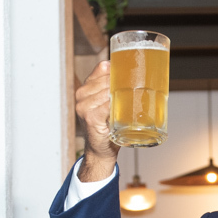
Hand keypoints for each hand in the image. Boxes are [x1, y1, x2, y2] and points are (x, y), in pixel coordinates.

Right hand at [75, 60, 119, 180]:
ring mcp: (84, 106)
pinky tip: (120, 111)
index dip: (118, 69)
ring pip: (108, 91)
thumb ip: (111, 87)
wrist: (100, 150)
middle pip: (107, 79)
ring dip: (120, 96)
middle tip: (136, 89)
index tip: (131, 73)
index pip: (102, 68)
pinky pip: (107, 106)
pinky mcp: (90, 117)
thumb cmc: (107, 126)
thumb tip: (125, 69)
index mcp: (86, 87)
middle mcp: (81, 95)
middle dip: (122, 83)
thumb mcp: (107, 103)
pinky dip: (115, 107)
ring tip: (128, 103)